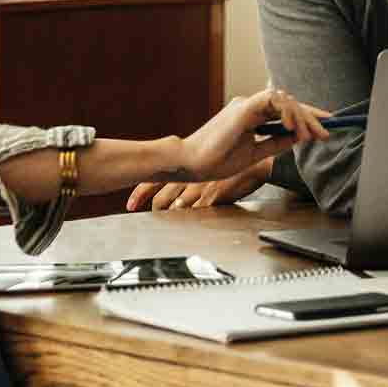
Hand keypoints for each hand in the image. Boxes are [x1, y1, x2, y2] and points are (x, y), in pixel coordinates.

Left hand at [128, 158, 273, 211]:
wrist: (258, 163)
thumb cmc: (234, 166)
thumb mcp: (207, 169)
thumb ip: (191, 181)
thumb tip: (176, 199)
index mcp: (187, 168)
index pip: (157, 179)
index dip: (140, 192)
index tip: (130, 204)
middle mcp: (191, 176)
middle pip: (163, 195)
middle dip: (152, 207)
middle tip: (141, 215)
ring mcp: (202, 186)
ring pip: (179, 204)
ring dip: (170, 214)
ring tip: (163, 222)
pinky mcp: (215, 195)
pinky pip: (199, 209)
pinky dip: (191, 216)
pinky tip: (188, 221)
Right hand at [174, 87, 329, 182]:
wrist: (191, 163)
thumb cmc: (217, 160)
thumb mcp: (254, 153)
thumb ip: (275, 143)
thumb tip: (299, 138)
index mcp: (251, 115)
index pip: (285, 110)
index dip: (307, 116)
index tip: (325, 126)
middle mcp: (250, 105)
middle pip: (289, 104)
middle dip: (311, 118)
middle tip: (326, 134)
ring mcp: (246, 105)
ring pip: (284, 100)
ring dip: (302, 116)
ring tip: (311, 135)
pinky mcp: (242, 109)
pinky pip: (271, 101)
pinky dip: (287, 112)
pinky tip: (294, 128)